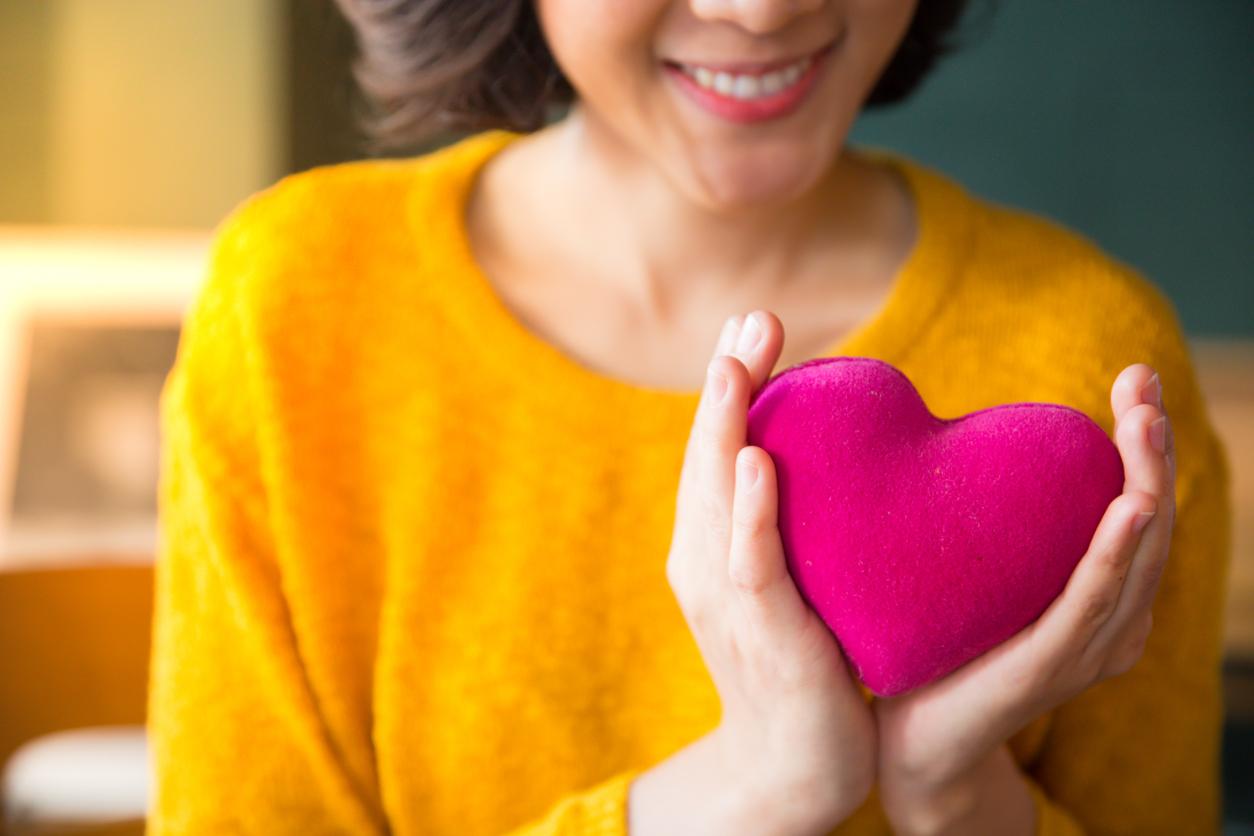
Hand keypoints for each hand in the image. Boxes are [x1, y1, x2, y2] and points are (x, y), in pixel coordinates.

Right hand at [630, 310, 877, 834]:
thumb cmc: (800, 663)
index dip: (731, 385)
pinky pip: (749, 563)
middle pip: (708, 457)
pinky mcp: (758, 631)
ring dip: (724, 426)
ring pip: (715, 496)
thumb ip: (794, 521)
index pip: (717, 449)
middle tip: (752, 318)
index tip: (755, 325)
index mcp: (711, 542)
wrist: (791, 767)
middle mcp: (703, 559)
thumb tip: (838, 456)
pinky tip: (757, 462)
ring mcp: (724, 595)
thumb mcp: (790, 578)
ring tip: (736, 363)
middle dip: (726, 384)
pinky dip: (748, 511)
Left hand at [873, 363, 1176, 806]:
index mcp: (1098, 597)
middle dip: (1151, 447)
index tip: (1134, 379)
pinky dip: (1113, 555)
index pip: (1134, 505)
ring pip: (1134, 556)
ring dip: (1144, 484)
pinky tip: (1126, 508)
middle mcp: (1109, 622)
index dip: (1143, 442)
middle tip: (1142, 381)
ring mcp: (1085, 648)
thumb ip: (988, 522)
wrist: (911, 743)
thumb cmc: (941, 651)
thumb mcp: (977, 575)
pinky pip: (1089, 605)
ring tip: (1144, 423)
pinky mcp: (1046, 668)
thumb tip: (953, 439)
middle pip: (1150, 521)